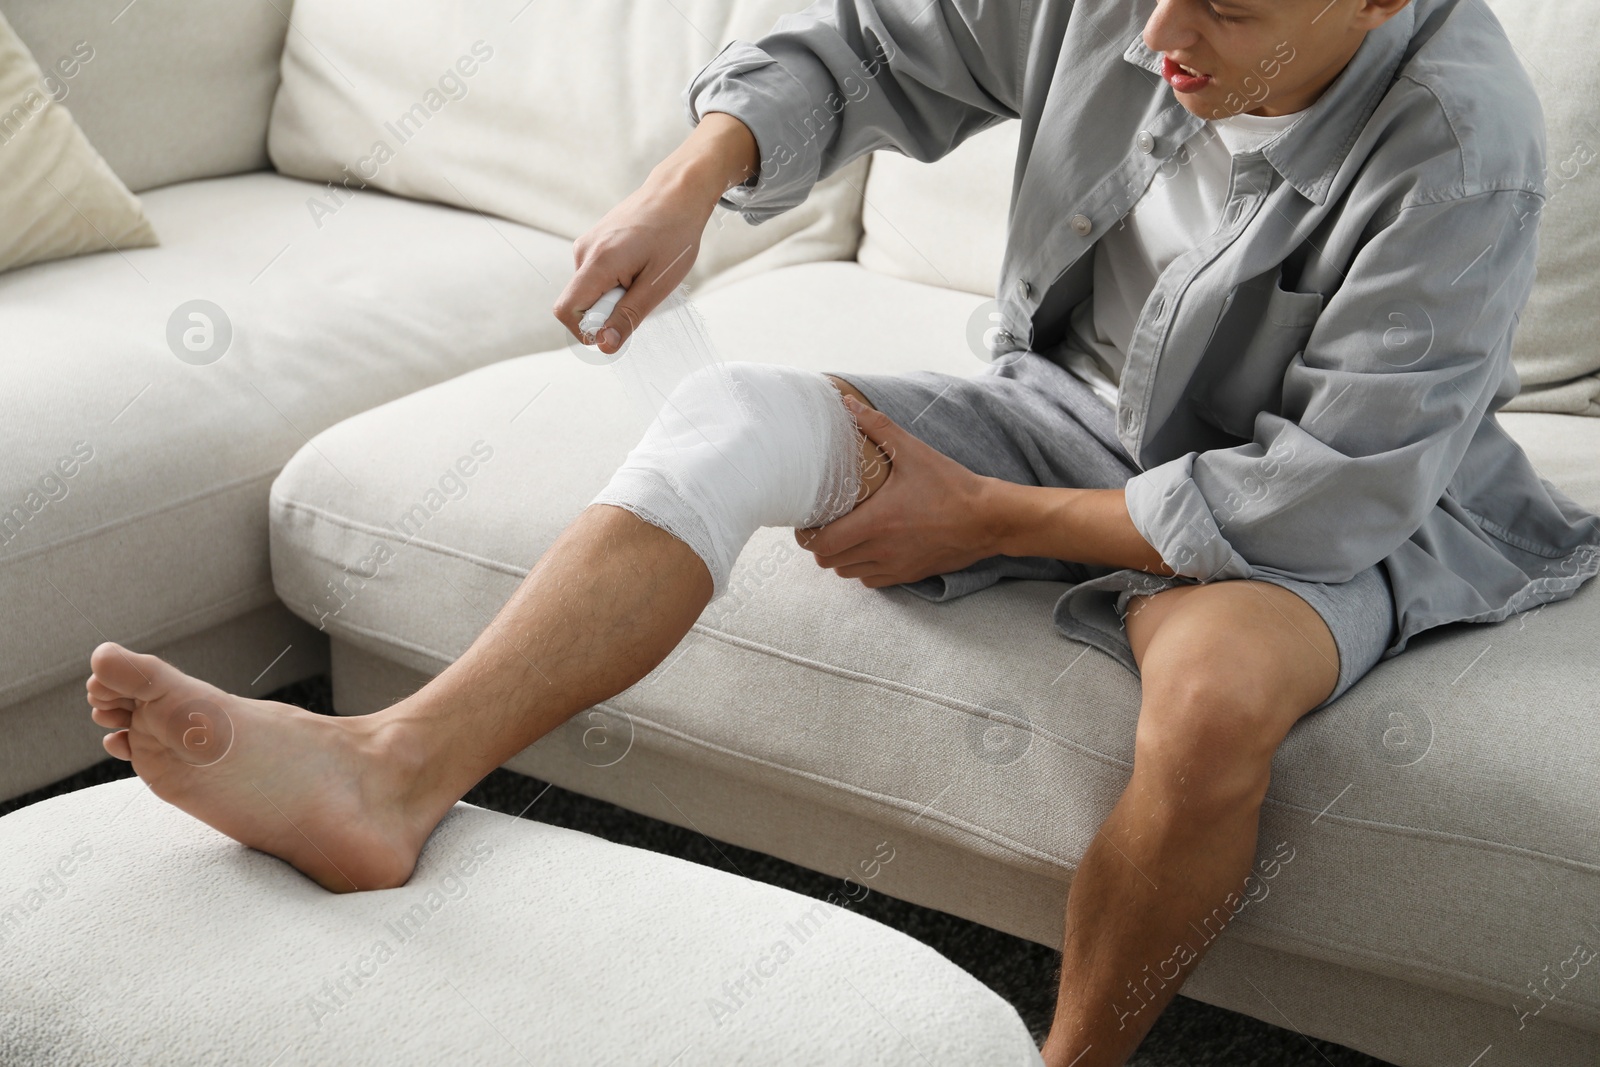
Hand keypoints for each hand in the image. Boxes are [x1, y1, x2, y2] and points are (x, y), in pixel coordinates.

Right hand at [552, 112, 757, 354]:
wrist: (678, 191)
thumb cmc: (675, 233)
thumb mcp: (658, 284)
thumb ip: (628, 316)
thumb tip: (604, 346)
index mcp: (597, 261)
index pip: (566, 311)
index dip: (587, 329)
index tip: (618, 325)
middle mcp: (584, 251)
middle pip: (580, 303)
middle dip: (609, 310)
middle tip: (643, 290)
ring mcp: (587, 244)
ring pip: (591, 290)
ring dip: (616, 294)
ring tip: (645, 272)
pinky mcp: (594, 242)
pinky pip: (597, 276)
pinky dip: (616, 280)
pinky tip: (640, 264)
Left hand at [796, 396, 1004, 587]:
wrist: (987, 519)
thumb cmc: (951, 486)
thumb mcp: (913, 452)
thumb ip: (878, 427)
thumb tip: (849, 403)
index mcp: (875, 522)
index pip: (821, 544)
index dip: (806, 535)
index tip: (807, 521)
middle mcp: (880, 549)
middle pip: (829, 561)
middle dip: (820, 545)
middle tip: (823, 525)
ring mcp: (894, 566)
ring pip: (847, 573)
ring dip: (840, 557)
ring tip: (844, 536)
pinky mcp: (908, 575)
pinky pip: (871, 581)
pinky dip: (862, 568)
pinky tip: (869, 549)